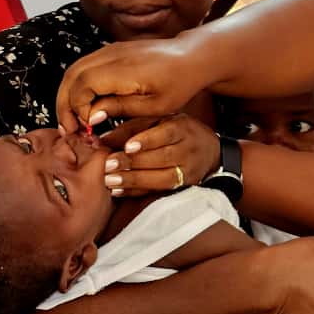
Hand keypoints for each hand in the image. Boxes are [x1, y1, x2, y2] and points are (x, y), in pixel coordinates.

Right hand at [56, 36, 204, 132]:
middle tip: (69, 129)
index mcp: (121, 69)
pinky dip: (78, 85)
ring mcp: (110, 50)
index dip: (77, 109)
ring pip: (74, 70)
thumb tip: (91, 116)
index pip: (81, 87)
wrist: (192, 58)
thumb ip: (120, 109)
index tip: (87, 128)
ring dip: (69, 94)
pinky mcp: (112, 51)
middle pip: (71, 76)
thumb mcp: (154, 106)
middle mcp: (111, 55)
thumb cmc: (179, 83)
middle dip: (65, 104)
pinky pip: (85, 66)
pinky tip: (86, 104)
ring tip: (75, 120)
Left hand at [101, 114, 219, 196]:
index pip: (166, 134)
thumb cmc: (178, 132)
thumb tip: (101, 139)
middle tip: (109, 165)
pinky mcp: (184, 185)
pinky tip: (120, 191)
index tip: (128, 147)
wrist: (211, 151)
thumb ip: (131, 128)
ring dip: (134, 180)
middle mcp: (188, 149)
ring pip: (162, 178)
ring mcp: (188, 170)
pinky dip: (138, 191)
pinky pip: (159, 190)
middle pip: (162, 158)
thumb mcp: (159, 121)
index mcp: (182, 128)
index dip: (147, 141)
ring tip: (111, 180)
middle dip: (133, 163)